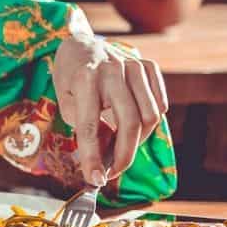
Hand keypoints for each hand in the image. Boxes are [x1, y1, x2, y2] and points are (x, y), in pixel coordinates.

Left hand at [51, 15, 168, 185]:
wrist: (81, 46)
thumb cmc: (72, 79)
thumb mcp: (66, 103)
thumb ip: (84, 129)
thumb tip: (103, 162)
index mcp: (85, 79)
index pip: (90, 126)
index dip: (93, 157)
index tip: (96, 179)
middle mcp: (112, 70)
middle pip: (130, 123)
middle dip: (124, 155)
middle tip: (114, 171)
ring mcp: (133, 65)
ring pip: (151, 115)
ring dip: (139, 138)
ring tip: (122, 143)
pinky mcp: (148, 65)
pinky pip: (161, 103)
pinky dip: (152, 120)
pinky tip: (135, 123)